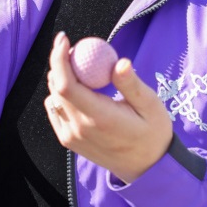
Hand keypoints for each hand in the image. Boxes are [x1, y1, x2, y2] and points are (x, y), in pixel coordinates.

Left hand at [45, 32, 173, 184]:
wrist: (147, 168)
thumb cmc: (152, 133)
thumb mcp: (150, 106)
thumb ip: (131, 84)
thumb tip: (119, 62)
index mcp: (99, 117)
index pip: (66, 85)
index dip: (59, 58)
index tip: (64, 38)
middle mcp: (79, 128)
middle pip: (56, 88)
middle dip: (60, 63)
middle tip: (76, 50)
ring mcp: (71, 136)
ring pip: (53, 98)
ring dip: (61, 80)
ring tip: (82, 72)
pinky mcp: (68, 141)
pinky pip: (56, 111)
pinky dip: (61, 96)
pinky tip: (80, 92)